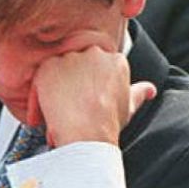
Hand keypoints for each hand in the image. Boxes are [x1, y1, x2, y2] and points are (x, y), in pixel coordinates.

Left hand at [27, 46, 155, 147]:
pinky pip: (40, 79)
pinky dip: (39, 97)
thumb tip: (150, 90)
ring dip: (55, 90)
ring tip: (59, 114)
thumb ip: (139, 92)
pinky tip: (46, 114)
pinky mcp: (49, 66)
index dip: (89, 84)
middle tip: (70, 107)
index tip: (86, 99)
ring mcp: (71, 58)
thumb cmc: (108, 123)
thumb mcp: (129, 105)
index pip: (97, 65)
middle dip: (72, 83)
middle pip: (77, 63)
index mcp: (115, 59)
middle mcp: (94, 53)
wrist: (87, 134)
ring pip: (58, 70)